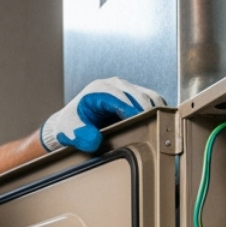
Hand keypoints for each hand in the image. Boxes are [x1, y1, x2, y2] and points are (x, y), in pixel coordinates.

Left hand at [40, 78, 166, 152]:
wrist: (72, 122)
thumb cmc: (70, 125)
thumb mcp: (69, 132)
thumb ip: (80, 136)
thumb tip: (96, 141)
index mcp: (99, 89)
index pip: (122, 98)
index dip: (132, 112)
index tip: (140, 125)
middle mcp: (115, 85)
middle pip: (140, 96)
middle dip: (146, 114)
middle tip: (152, 132)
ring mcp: (126, 89)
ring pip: (149, 97)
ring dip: (155, 112)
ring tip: (156, 129)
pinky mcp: (134, 96)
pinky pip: (152, 101)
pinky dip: (156, 112)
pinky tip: (155, 125)